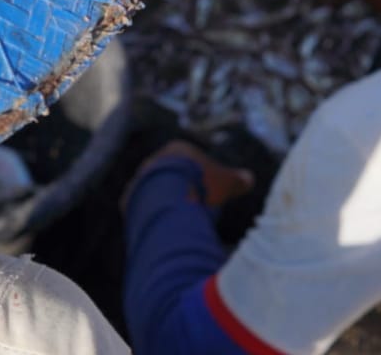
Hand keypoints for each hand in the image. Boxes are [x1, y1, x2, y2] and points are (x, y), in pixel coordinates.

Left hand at [124, 139, 254, 211]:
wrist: (167, 199)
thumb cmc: (200, 186)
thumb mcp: (226, 182)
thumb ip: (237, 179)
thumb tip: (250, 178)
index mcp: (177, 150)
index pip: (191, 162)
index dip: (203, 178)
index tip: (210, 195)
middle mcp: (156, 161)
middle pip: (172, 177)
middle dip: (183, 191)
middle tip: (196, 210)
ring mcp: (140, 180)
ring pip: (156, 193)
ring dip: (168, 206)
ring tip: (182, 223)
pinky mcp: (130, 200)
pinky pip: (144, 210)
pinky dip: (154, 219)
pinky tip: (165, 229)